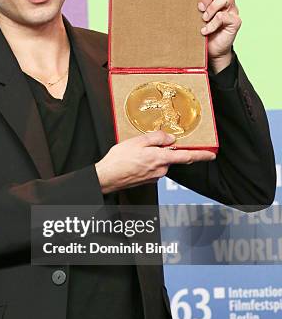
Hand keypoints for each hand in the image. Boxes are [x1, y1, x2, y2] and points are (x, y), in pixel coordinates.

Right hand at [95, 131, 215, 194]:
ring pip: (160, 162)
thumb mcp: (137, 141)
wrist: (107, 177)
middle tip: (146, 145)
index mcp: (160, 159)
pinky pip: (153, 167)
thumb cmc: (119, 160)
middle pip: (170, 157)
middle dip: (163, 149)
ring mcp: (154, 177)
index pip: (187, 157)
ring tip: (134, 153)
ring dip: (153, 155)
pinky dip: (147, 162)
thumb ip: (156, 138)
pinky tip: (134, 160)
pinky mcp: (148, 180)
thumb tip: (169, 138)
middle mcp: (160, 170)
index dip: (201, 155)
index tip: (211, 155)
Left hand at [188, 0, 241, 73]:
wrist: (208, 50)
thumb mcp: (193, 8)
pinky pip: (225, 17)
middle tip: (199, 7)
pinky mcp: (235, 22)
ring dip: (211, 8)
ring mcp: (232, 10)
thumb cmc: (199, 27)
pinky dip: (212, 24)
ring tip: (203, 18)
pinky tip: (205, 30)